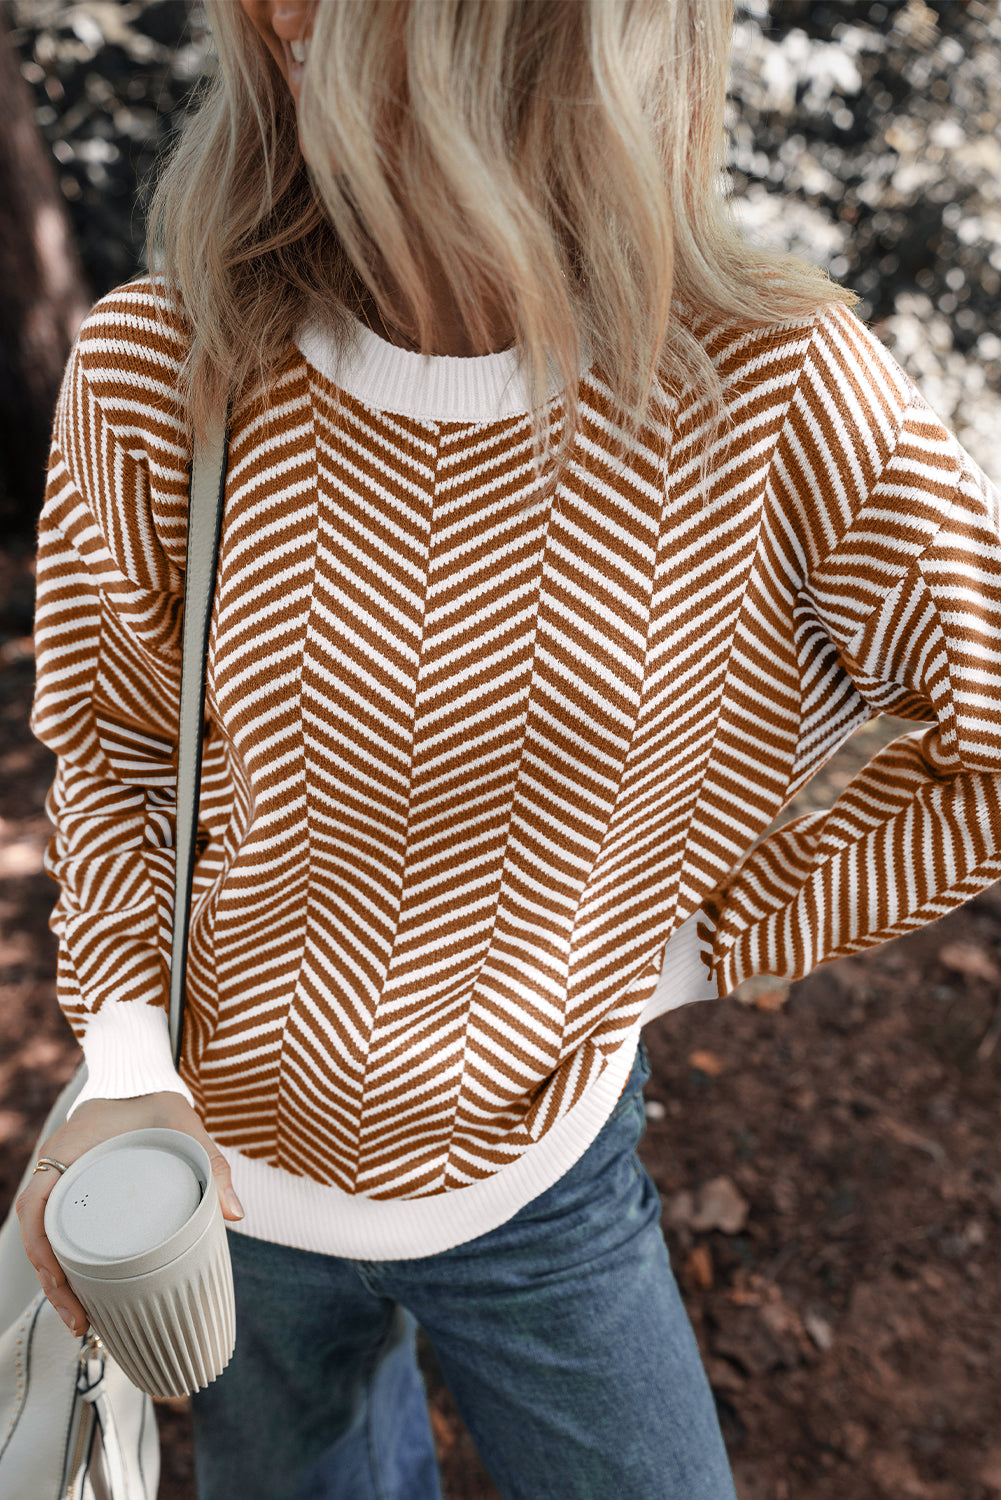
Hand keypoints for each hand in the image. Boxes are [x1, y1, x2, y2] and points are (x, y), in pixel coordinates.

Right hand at [15, 1092, 243, 1336]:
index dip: (42, 1248)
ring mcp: (61, 1183)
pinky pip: (59, 1231)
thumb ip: (212, 1162)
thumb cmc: (159, 1104)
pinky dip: (67, 1263)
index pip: (36, 1204)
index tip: (62, 1281)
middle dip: (53, 1282)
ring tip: (84, 1321)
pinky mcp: (73, 1195)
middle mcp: (55, 1168)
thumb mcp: (185, 1126)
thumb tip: (235, 1214)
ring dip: (58, 1280)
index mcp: (68, 1149)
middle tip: (81, 1321)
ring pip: (45, 1239)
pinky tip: (85, 1293)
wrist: (142, 1084)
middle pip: (38, 1233)